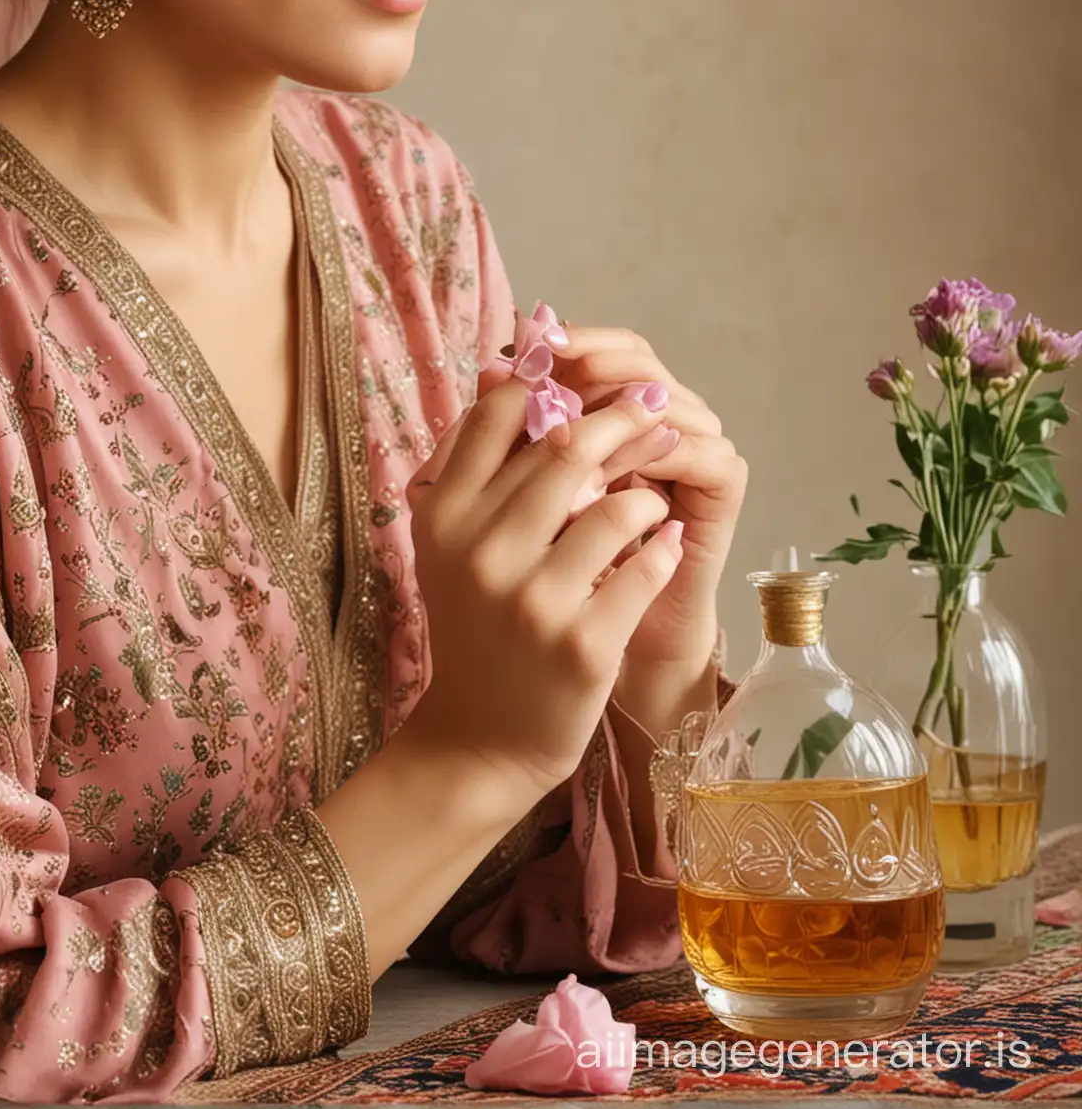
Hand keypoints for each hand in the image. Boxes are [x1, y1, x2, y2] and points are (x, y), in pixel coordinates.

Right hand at [402, 370, 693, 805]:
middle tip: (657, 409)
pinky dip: (663, 547)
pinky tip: (666, 544)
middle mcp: (481, 551)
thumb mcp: (451, 542)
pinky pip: (646, 567)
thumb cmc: (474, 624)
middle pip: (566, 446)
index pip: (499, 412)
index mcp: (442, 515)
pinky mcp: (583, 643)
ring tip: (653, 495)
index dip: (553, 385)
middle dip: (623, 419)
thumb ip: (476, 463)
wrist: (480, 740)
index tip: (593, 383)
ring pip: (615, 503)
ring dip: (646, 491)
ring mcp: (533, 600)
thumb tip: (505, 369)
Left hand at [544, 323, 747, 672]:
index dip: (569, 340)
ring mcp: (701, 439)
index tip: (522, 343)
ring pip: (665, 398)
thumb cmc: (558, 556)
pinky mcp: (725, 480)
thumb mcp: (525, 486)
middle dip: (591, 360)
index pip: (605, 344)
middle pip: (638, 357)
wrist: (606, 626)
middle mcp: (666, 409)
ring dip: (616, 407)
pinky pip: (695, 450)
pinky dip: (652, 455)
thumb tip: (487, 367)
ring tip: (570, 419)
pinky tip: (610, 468)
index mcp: (622, 399)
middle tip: (550, 364)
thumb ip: (512, 430)